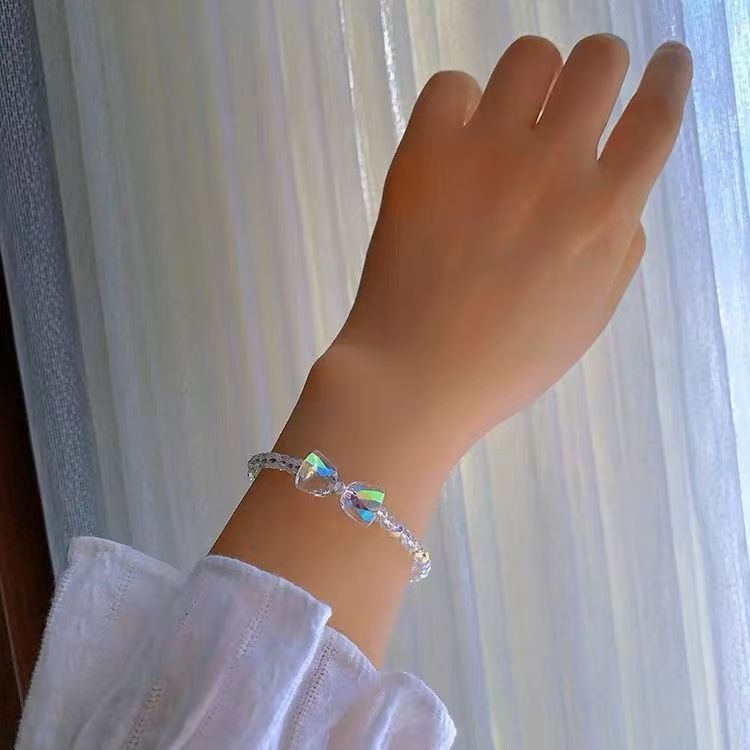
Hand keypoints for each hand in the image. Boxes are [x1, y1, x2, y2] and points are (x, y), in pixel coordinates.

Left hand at [334, 34, 691, 447]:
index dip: (670, 75)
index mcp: (603, 213)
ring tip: (512, 117)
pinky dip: (458, 104)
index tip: (668, 61)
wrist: (417, 373)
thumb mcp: (589, 315)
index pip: (657, 114)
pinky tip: (456, 140)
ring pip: (529, 58)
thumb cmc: (507, 360)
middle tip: (579, 92)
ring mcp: (485, 155)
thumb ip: (618, 247)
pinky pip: (450, 85)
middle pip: (598, 61)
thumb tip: (619, 193)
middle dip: (600, 67)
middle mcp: (552, 168)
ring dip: (533, 79)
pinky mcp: (424, 154)